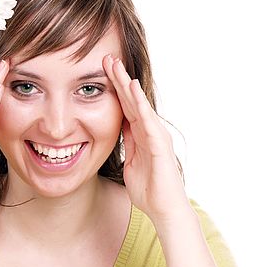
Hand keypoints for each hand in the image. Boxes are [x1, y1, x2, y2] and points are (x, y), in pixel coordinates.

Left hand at [103, 54, 189, 225]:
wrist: (164, 209)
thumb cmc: (149, 189)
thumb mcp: (131, 162)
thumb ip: (127, 144)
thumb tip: (120, 129)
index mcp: (140, 135)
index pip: (126, 106)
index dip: (114, 88)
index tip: (100, 71)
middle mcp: (150, 131)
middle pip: (132, 100)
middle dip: (118, 78)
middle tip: (106, 57)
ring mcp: (156, 136)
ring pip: (140, 105)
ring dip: (128, 85)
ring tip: (116, 66)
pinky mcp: (159, 145)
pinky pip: (148, 121)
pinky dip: (140, 104)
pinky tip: (132, 89)